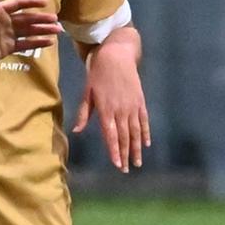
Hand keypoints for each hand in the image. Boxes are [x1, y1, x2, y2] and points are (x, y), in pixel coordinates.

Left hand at [0, 0, 61, 70]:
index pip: (18, 5)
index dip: (31, 3)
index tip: (45, 3)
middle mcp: (6, 22)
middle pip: (28, 19)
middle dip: (42, 19)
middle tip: (56, 20)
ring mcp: (8, 35)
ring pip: (30, 32)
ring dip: (43, 30)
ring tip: (58, 31)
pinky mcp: (8, 48)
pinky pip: (26, 45)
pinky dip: (37, 43)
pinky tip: (49, 42)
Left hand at [79, 34, 149, 171]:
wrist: (116, 56)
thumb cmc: (98, 73)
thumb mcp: (87, 92)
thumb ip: (84, 113)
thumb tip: (77, 131)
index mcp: (106, 109)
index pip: (111, 135)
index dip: (114, 151)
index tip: (117, 164)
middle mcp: (121, 110)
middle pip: (125, 137)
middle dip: (126, 154)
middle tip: (127, 169)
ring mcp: (132, 106)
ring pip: (136, 131)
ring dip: (137, 148)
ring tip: (138, 162)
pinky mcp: (140, 101)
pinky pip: (144, 120)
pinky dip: (146, 132)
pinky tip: (147, 143)